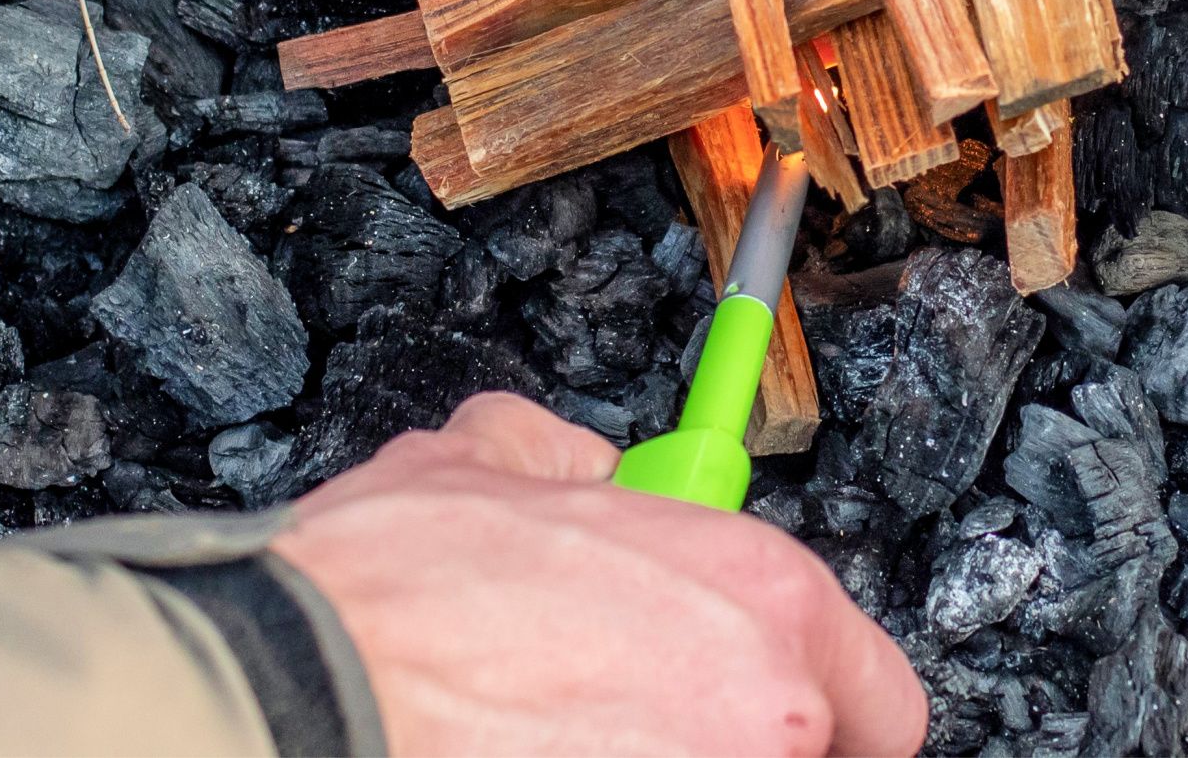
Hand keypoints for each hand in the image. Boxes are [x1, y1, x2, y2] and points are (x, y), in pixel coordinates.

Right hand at [272, 395, 927, 756]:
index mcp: (761, 597)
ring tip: (564, 743)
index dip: (825, 701)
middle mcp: (764, 714)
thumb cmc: (392, 595)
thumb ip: (567, 461)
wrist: (308, 693)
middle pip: (809, 757)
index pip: (879, 695)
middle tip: (640, 723)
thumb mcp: (485, 458)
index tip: (781, 706)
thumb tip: (582, 473)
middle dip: (733, 740)